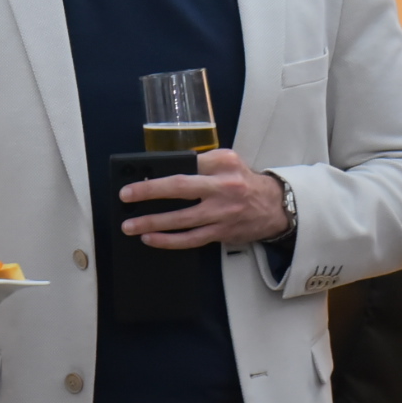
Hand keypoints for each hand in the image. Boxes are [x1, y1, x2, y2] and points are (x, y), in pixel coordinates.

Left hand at [119, 149, 288, 247]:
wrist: (275, 207)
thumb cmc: (243, 181)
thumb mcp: (228, 161)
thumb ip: (201, 163)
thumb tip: (164, 170)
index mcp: (222, 164)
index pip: (186, 164)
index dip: (161, 172)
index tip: (137, 177)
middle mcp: (223, 187)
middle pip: (180, 188)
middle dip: (150, 192)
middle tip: (126, 196)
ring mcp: (222, 213)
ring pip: (182, 220)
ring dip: (153, 223)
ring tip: (131, 225)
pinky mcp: (222, 233)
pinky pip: (191, 239)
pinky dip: (169, 241)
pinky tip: (151, 239)